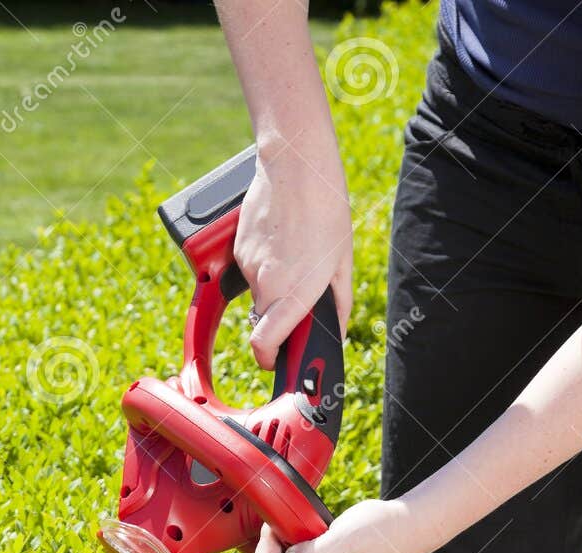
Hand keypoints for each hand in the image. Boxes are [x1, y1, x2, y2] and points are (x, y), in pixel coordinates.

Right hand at [236, 135, 352, 369]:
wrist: (295, 164)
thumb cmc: (326, 208)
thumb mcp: (342, 260)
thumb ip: (339, 303)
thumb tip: (335, 331)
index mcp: (293, 293)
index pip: (264, 343)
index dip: (268, 358)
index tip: (273, 359)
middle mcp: (266, 285)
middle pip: (265, 319)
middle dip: (279, 317)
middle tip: (300, 293)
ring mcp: (249, 266)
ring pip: (258, 292)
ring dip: (274, 285)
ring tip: (295, 253)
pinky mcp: (239, 248)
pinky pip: (250, 269)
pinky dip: (264, 264)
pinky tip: (281, 239)